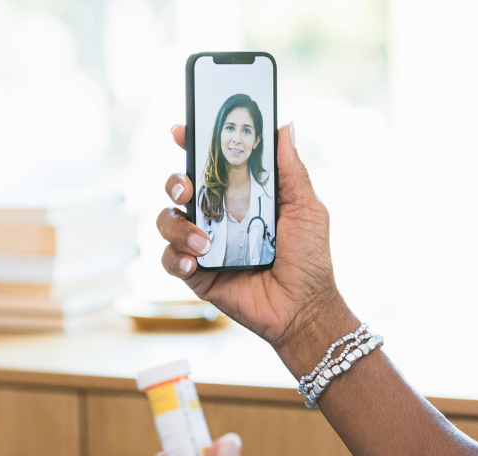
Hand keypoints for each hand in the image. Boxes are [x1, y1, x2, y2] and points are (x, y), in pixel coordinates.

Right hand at [158, 124, 354, 366]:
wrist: (303, 307)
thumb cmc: (309, 258)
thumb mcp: (306, 207)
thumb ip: (290, 168)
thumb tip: (284, 126)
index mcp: (239, 195)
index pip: (210, 164)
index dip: (192, 144)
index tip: (182, 130)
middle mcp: (216, 216)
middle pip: (179, 188)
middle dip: (175, 182)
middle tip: (187, 189)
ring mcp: (203, 245)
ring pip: (167, 221)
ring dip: (179, 227)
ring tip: (204, 243)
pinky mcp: (196, 274)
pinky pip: (169, 259)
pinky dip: (176, 257)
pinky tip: (195, 262)